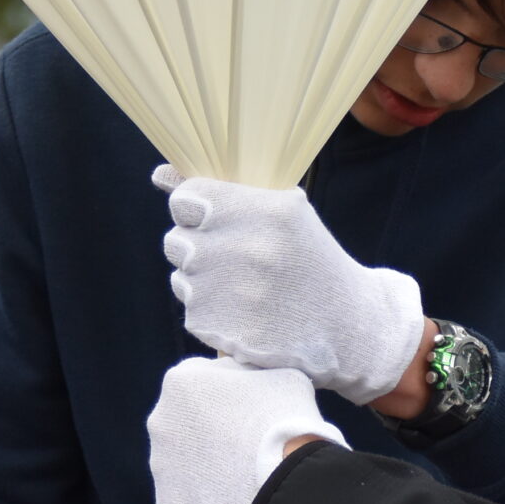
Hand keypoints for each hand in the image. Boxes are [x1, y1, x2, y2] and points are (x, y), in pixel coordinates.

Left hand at [148, 357, 344, 503]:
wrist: (288, 478)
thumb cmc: (285, 417)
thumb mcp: (276, 374)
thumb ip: (248, 375)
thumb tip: (244, 384)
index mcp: (180, 382)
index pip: (198, 381)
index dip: (225, 395)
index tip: (246, 410)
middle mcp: (160, 422)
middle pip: (185, 425)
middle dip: (208, 434)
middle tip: (242, 446)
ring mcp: (161, 467)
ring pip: (182, 467)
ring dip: (205, 471)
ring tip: (240, 480)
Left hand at [155, 165, 426, 403]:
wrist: (345, 327)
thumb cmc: (310, 261)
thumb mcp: (284, 212)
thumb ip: (221, 191)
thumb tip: (159, 175)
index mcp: (265, 212)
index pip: (185, 198)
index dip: (197, 210)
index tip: (215, 220)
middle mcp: (244, 250)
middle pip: (177, 240)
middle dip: (201, 248)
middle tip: (240, 261)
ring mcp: (229, 293)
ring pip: (182, 276)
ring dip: (205, 281)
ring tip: (247, 288)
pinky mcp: (217, 329)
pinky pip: (191, 310)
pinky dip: (212, 312)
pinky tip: (246, 313)